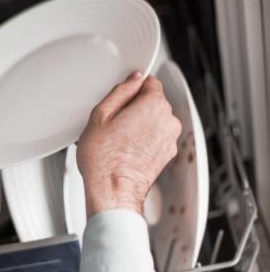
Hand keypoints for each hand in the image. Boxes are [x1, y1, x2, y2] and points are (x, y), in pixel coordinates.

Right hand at [77, 72, 181, 217]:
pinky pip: (154, 139)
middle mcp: (169, 121)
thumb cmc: (104, 159)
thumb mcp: (100, 115)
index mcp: (155, 105)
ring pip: (153, 122)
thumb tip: (133, 80)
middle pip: (152, 102)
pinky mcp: (166, 156)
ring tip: (115, 140)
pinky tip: (122, 150)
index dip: (131, 88)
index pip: (150, 81)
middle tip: (112, 122)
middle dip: (134, 108)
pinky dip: (141, 141)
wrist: (112, 192)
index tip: (119, 99)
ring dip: (137, 126)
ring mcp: (170, 140)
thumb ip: (121, 91)